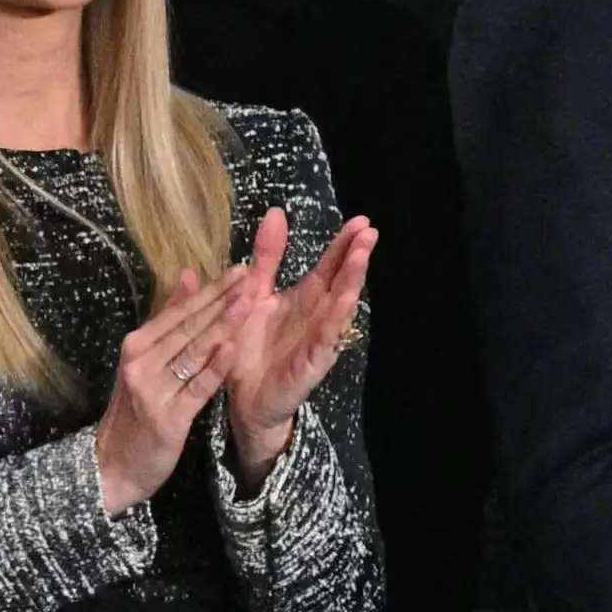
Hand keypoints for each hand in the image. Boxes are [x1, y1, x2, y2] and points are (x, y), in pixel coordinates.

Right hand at [92, 266, 243, 514]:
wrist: (111, 464)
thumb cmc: (135, 410)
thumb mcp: (146, 362)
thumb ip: (169, 320)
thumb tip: (188, 275)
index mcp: (138, 345)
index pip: (180, 310)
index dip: (212, 289)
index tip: (241, 267)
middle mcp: (142, 361)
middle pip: (188, 325)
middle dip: (222, 299)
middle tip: (253, 275)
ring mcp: (152, 388)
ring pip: (193, 351)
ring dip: (223, 325)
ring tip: (250, 301)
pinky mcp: (167, 416)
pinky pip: (196, 387)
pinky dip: (214, 368)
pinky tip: (233, 349)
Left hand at [215, 206, 375, 493]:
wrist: (241, 398)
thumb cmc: (250, 347)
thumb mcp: (254, 293)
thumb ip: (267, 257)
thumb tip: (276, 213)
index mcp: (303, 299)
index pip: (329, 266)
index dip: (344, 244)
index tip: (360, 221)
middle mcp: (316, 317)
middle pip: (340, 282)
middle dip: (355, 257)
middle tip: (369, 232)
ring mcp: (317, 340)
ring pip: (339, 307)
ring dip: (351, 282)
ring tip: (361, 257)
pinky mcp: (310, 362)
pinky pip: (325, 339)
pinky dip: (335, 320)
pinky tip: (345, 301)